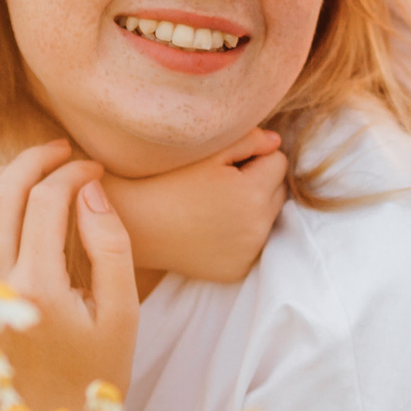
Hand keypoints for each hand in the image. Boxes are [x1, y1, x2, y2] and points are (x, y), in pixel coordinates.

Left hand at [0, 141, 139, 410]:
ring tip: (25, 166)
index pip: (47, 203)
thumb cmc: (98, 376)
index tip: (94, 167)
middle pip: (2, 199)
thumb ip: (110, 247)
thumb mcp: (122, 314)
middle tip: (60, 151)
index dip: (72, 173)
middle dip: (32, 164)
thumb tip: (88, 191)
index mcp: (38, 290)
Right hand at [102, 128, 287, 283]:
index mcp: (253, 193)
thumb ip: (248, 140)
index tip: (224, 163)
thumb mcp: (207, 152)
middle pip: (278, 191)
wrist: (132, 223)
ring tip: (214, 205)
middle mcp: (257, 228)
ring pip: (268, 218)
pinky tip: (211, 228)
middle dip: (258, 182)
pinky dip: (240, 235)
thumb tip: (276, 142)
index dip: (253, 157)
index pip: (279, 162)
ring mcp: (248, 253)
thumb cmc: (165, 179)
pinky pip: (253, 243)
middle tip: (219, 183)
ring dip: (253, 208)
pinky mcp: (236, 270)